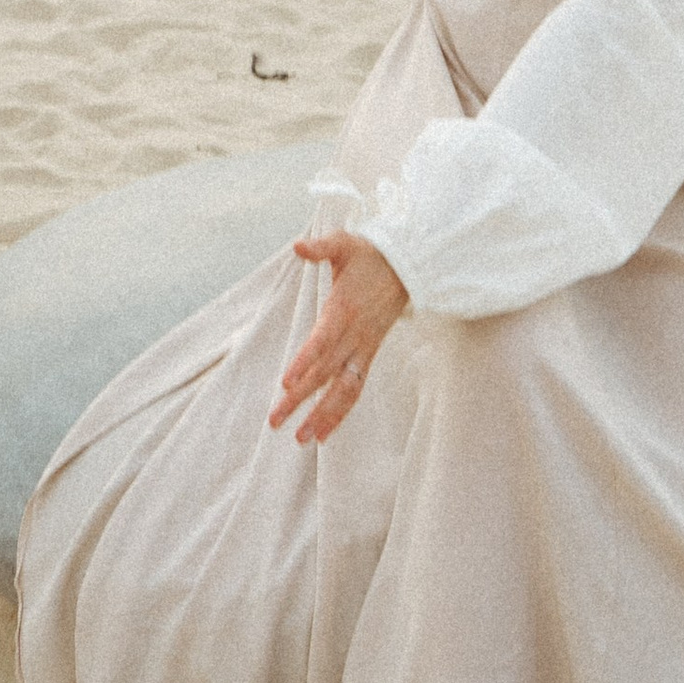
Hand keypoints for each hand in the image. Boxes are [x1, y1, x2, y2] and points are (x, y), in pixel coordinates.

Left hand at [269, 231, 408, 445]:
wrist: (408, 266)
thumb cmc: (370, 255)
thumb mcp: (344, 244)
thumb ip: (320, 248)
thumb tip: (299, 246)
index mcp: (343, 309)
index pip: (322, 341)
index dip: (305, 362)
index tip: (286, 383)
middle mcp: (354, 335)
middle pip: (325, 373)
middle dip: (300, 399)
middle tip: (275, 421)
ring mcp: (364, 348)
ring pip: (344, 389)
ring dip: (322, 415)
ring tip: (301, 438)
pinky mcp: (370, 354)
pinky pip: (356, 388)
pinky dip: (341, 411)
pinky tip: (325, 431)